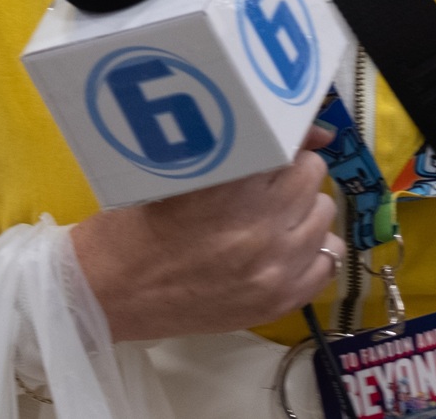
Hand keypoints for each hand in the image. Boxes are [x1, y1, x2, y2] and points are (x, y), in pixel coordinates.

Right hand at [70, 123, 340, 340]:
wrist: (108, 292)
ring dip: (301, 210)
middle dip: (290, 173)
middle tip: (262, 182)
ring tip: (270, 215)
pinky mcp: (276, 303)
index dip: (279, 143)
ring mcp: (273, 271)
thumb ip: (244, 147)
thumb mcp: (178, 170)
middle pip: (312, 178)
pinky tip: (281, 247)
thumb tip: (317, 133)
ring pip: (324, 217)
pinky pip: (327, 263)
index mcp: (230, 191)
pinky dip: (309, 251)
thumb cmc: (135, 224)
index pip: (291, 148)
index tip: (267, 148)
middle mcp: (261, 231)